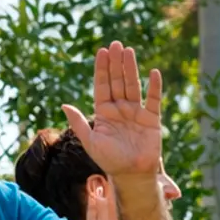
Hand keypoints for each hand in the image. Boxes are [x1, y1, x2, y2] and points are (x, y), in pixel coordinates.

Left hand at [62, 42, 163, 178]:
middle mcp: (120, 109)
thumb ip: (79, 123)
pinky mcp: (152, 119)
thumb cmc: (109, 161)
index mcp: (104, 112)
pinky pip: (153, 100)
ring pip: (133, 85)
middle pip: (117, 81)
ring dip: (131, 68)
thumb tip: (65, 105)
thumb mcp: (90, 142)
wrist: (131, 175)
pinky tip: (153, 73)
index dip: (102, 69)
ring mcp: (136, 112)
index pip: (102, 86)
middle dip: (116, 63)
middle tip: (115, 44)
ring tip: (128, 51)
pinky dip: (154, 87)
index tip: (101, 52)